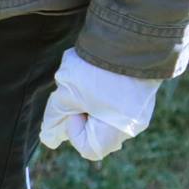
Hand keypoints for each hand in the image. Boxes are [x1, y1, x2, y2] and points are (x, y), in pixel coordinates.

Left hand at [39, 48, 158, 161]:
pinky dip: (103, 96)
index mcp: (116, 131)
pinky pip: (115, 105)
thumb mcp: (68, 93)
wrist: (131, 39)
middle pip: (96, 133)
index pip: (88, 148)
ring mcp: (140, 112)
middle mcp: (132, 127)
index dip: (74, 130)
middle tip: (81, 93)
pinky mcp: (140, 97)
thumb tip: (48, 138)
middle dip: (82, 114)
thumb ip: (56, 116)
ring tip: (92, 82)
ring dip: (91, 103)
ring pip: (104, 117)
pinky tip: (101, 77)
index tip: (76, 108)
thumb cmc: (96, 72)